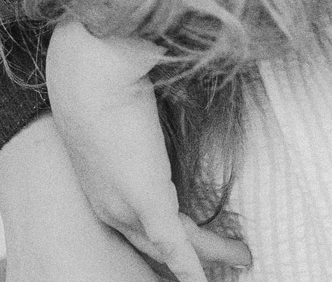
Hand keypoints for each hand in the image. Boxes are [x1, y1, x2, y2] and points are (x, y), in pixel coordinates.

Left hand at [46, 21, 251, 280]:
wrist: (89, 69)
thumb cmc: (101, 76)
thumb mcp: (121, 108)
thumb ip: (145, 125)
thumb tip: (169, 108)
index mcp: (101, 186)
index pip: (138, 226)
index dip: (167, 240)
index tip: (191, 242)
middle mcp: (110, 206)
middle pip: (157, 244)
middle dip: (195, 254)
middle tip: (228, 256)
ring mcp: (126, 207)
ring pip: (174, 245)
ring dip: (210, 255)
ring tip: (242, 256)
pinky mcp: (147, 200)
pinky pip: (176, 246)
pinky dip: (194, 267)